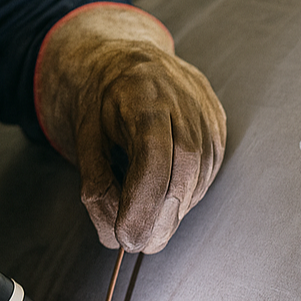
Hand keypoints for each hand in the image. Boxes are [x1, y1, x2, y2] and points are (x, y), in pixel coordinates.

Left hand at [34, 3, 225, 252]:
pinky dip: (190, 191)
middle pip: (186, 166)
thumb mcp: (83, 137)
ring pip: (203, 171)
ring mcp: (204, 107)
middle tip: (141, 242)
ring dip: (177, 208)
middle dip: (163, 215)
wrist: (126, 58)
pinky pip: (211, 166)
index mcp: (141, 93)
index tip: (126, 236)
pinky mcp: (217, 119)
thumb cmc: (102, 99)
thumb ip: (95, 184)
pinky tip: (169, 199)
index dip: (143, 203)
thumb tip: (113, 233)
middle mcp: (180, 97)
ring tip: (151, 223)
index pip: (153, 156)